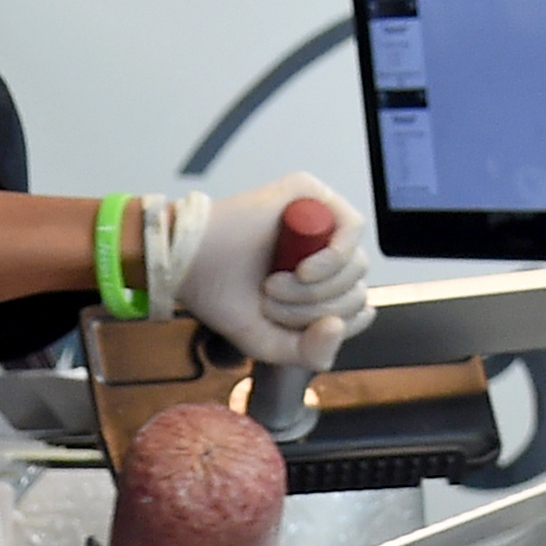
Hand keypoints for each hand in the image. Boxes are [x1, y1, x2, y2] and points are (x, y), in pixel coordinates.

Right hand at [181, 175, 374, 370]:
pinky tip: (302, 271)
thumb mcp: (271, 343)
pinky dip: (332, 260)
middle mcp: (322, 248)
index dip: (338, 325)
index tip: (300, 329)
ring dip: (315, 290)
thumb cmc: (223, 299)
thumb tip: (340, 325)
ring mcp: (319, 218)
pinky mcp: (311, 192)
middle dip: (316, 310)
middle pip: (356, 288)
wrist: (188, 264)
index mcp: (318, 281)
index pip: (357, 304)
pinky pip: (351, 228)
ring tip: (273, 286)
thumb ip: (310, 353)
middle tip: (271, 303)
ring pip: (356, 264)